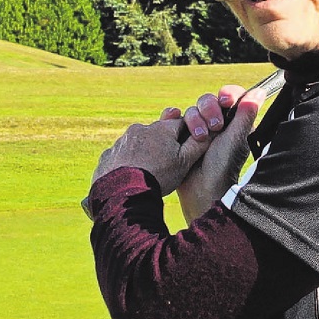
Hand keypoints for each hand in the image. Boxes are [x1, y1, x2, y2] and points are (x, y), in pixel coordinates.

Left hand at [91, 108, 208, 197]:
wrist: (124, 194)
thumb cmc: (159, 177)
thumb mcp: (185, 162)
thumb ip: (198, 145)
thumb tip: (210, 131)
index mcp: (161, 129)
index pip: (180, 124)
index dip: (188, 134)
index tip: (190, 145)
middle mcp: (140, 129)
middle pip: (157, 133)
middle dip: (163, 143)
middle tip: (168, 163)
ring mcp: (122, 142)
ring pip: (138, 144)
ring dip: (144, 153)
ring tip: (149, 173)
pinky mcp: (108, 155)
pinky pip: (121, 156)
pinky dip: (127, 163)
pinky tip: (131, 177)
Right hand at [176, 84, 263, 224]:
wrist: (200, 188)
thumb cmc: (223, 166)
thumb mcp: (236, 138)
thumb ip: (246, 114)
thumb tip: (260, 91)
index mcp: (233, 122)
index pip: (230, 97)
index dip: (227, 95)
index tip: (226, 101)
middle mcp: (215, 123)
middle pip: (208, 100)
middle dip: (210, 109)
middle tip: (215, 126)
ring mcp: (197, 129)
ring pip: (192, 109)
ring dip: (194, 120)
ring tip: (199, 138)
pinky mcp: (180, 135)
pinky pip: (173, 118)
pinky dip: (173, 118)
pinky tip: (178, 127)